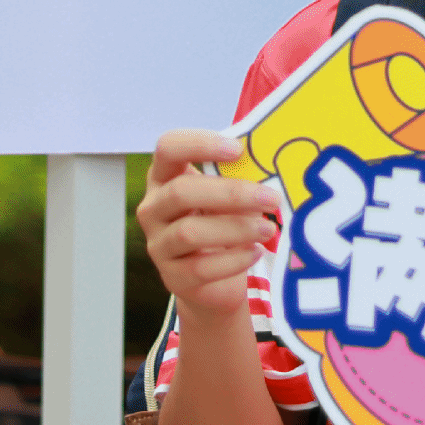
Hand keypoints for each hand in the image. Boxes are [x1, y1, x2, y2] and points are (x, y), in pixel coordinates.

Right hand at [137, 130, 281, 319]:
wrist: (214, 280)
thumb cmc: (222, 223)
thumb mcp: (227, 197)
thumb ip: (238, 179)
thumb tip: (271, 169)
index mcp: (165, 177)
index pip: (168, 148)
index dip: (199, 144)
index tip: (238, 149)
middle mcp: (153, 208)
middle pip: (181, 192)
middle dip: (231, 193)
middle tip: (271, 198)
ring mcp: (158, 245)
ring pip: (189, 232)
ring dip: (235, 229)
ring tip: (268, 229)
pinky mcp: (172, 277)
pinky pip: (200, 268)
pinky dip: (233, 260)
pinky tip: (255, 252)